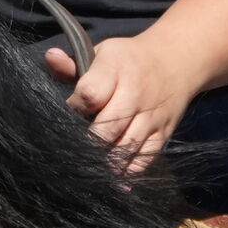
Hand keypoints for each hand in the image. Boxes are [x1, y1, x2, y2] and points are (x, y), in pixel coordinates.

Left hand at [45, 31, 195, 173]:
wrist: (177, 60)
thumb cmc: (128, 61)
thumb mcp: (103, 53)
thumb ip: (73, 64)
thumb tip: (49, 57)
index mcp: (116, 68)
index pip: (90, 95)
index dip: (76, 107)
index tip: (72, 109)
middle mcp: (136, 92)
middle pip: (107, 128)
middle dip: (89, 140)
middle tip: (77, 145)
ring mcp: (151, 115)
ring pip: (125, 147)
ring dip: (105, 159)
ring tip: (91, 163)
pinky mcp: (163, 132)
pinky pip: (145, 157)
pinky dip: (128, 170)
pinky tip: (114, 175)